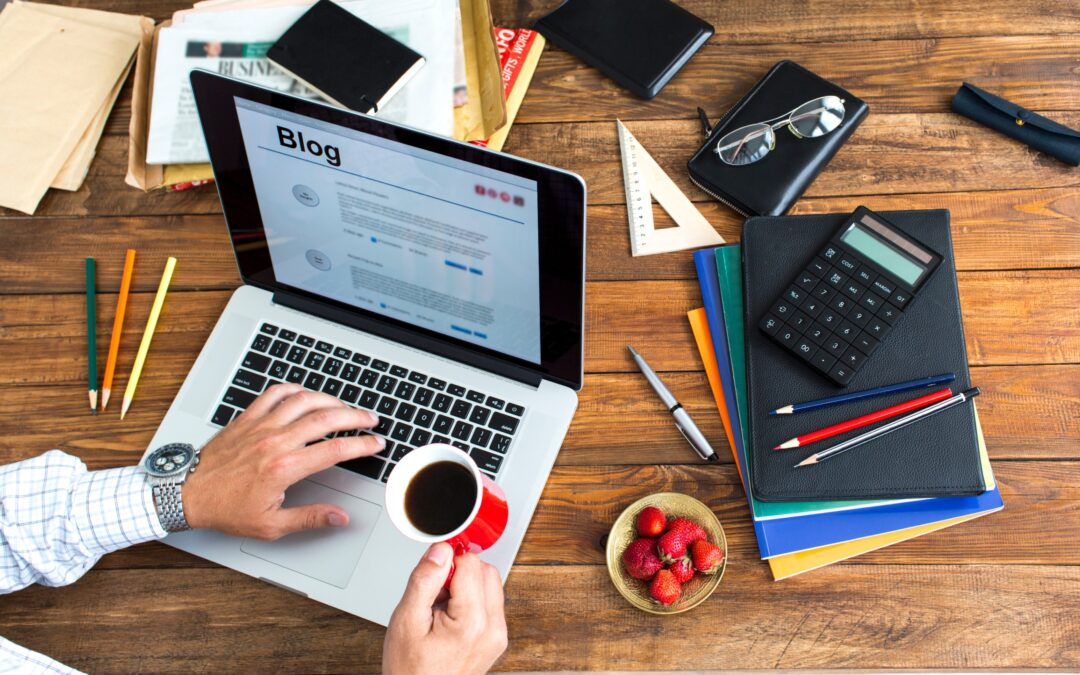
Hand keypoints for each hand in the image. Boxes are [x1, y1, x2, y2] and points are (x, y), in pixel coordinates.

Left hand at [182, 383, 384, 538]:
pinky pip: (275, 393)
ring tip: (344, 406)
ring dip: (330, 400)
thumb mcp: (271, 525)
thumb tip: (339, 517)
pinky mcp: (247, 418)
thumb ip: (310, 518)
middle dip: (355, 416)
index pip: (335, 449)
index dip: (362, 445)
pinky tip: (305, 394)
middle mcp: (275, 441)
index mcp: (285, 467)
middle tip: (370, 419)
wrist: (188, 493)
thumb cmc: (226, 509)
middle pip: (326, 418)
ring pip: (304, 400)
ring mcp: (261, 426)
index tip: (375, 444)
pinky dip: (295, 389)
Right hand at [384, 544, 507, 674]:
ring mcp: (498, 635)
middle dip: (458, 574)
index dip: (447, 564)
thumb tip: (440, 550)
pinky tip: (451, 618)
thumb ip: (424, 580)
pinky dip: (472, 601)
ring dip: (466, 586)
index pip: (470, 563)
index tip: (432, 579)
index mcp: (472, 623)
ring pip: (490, 583)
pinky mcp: (497, 638)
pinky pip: (490, 602)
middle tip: (434, 597)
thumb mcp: (407, 620)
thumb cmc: (410, 668)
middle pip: (485, 571)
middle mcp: (493, 629)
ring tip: (441, 610)